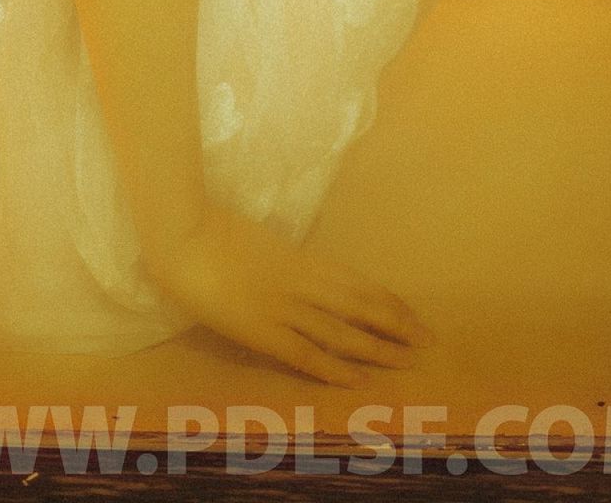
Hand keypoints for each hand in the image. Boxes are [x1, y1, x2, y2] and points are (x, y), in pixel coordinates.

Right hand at [145, 201, 433, 384]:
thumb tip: (298, 272)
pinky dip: (332, 367)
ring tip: (406, 360)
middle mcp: (301, 282)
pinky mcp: (260, 328)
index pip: (355, 281)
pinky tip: (356, 380)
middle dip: (394, 324)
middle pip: (358, 305)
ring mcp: (282, 306)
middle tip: (428, 340)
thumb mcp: (258, 241)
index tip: (411, 312)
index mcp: (300, 258)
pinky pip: (304, 352)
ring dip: (376, 347)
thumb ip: (280, 260)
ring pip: (341, 330)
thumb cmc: (212, 231)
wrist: (182, 231)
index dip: (385, 299)